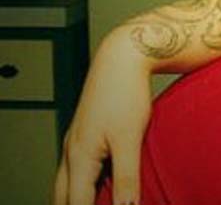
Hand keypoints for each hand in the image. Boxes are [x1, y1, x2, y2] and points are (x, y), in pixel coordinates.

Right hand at [54, 29, 152, 204]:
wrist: (123, 58)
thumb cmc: (126, 93)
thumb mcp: (129, 139)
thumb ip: (126, 177)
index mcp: (79, 157)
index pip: (76, 204)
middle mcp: (73, 151)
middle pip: (64, 197)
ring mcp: (78, 141)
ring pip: (70, 182)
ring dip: (80, 197)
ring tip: (100, 201)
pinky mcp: (88, 133)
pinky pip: (81, 167)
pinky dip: (88, 182)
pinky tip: (105, 182)